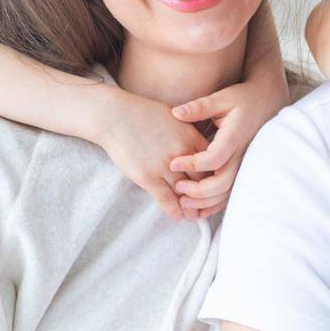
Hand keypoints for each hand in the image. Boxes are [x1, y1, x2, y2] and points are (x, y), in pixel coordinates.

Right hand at [96, 87, 209, 220]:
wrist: (115, 116)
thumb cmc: (143, 113)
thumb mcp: (174, 117)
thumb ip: (187, 133)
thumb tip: (196, 147)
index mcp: (191, 137)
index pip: (212, 163)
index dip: (214, 176)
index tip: (214, 185)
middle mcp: (182, 153)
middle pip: (202, 180)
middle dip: (206, 195)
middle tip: (207, 206)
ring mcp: (165, 166)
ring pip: (185, 193)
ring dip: (191, 208)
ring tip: (194, 216)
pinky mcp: (148, 176)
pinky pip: (166, 199)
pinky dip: (174, 210)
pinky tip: (178, 217)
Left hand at [167, 77, 288, 217]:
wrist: (266, 103)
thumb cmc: (242, 99)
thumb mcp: (221, 98)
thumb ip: (200, 107)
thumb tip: (176, 112)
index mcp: (234, 137)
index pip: (214, 158)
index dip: (193, 164)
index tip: (173, 163)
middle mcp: (241, 155)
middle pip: (222, 183)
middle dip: (197, 191)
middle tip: (176, 187)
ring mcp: (244, 165)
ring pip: (226, 193)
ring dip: (204, 202)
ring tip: (182, 200)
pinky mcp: (243, 170)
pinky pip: (230, 193)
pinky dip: (215, 204)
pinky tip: (198, 206)